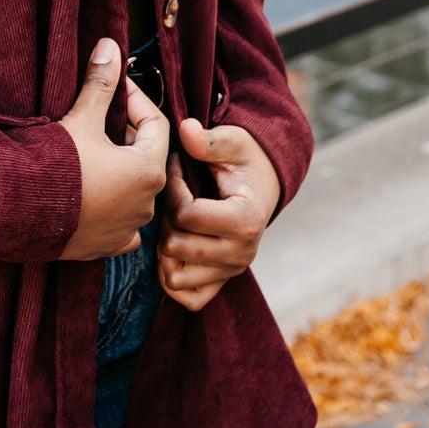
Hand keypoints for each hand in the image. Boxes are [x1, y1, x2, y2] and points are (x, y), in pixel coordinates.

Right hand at [58, 38, 167, 260]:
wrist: (19, 211)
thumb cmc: (55, 164)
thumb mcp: (82, 118)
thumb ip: (101, 83)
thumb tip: (111, 45)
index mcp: (148, 170)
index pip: (157, 125)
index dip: (136, 101)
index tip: (116, 89)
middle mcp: (145, 204)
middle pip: (146, 158)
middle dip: (127, 136)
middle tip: (102, 118)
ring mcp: (125, 230)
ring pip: (135, 192)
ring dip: (120, 172)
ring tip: (94, 154)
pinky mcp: (105, 247)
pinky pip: (120, 224)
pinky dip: (112, 207)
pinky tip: (92, 194)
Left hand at [157, 117, 281, 312]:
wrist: (264, 184)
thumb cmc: (244, 159)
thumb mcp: (231, 141)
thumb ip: (208, 139)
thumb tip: (186, 129)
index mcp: (245, 219)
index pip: (185, 215)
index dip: (171, 187)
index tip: (174, 165)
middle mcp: (242, 253)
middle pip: (175, 245)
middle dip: (165, 216)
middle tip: (172, 194)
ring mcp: (232, 272)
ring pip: (174, 276)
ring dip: (164, 246)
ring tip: (173, 219)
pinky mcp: (222, 283)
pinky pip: (187, 298)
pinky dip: (172, 276)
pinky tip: (174, 244)